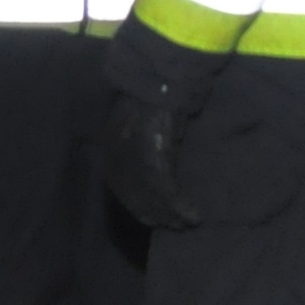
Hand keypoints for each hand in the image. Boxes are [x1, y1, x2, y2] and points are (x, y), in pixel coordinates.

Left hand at [105, 88, 200, 230]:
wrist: (160, 77)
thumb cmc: (153, 94)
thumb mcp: (139, 122)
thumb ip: (141, 142)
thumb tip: (155, 163)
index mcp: (110, 147)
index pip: (121, 187)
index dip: (139, 205)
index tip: (156, 216)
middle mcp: (116, 157)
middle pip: (133, 197)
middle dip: (154, 214)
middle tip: (174, 227)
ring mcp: (133, 159)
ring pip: (149, 198)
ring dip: (170, 215)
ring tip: (186, 225)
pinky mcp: (153, 158)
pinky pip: (166, 190)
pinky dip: (180, 205)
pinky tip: (193, 214)